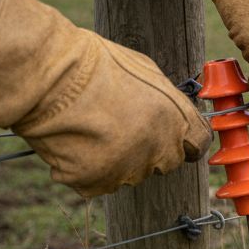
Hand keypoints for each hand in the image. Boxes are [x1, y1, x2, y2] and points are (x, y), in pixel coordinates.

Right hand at [0, 0, 211, 197]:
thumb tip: (174, 112)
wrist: (50, 78)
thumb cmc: (97, 66)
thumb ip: (169, 102)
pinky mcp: (94, 183)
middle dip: (151, 149)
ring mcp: (126, 171)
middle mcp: (157, 151)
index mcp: (176, 122)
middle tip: (122, 127)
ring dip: (118, 160)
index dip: (186, 140)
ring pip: (130, 174)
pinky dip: (85, 169)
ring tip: (92, 129)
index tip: (175, 137)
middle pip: (165, 162)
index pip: (198, 144)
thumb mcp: (148, 72)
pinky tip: (74, 143)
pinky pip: (96, 182)